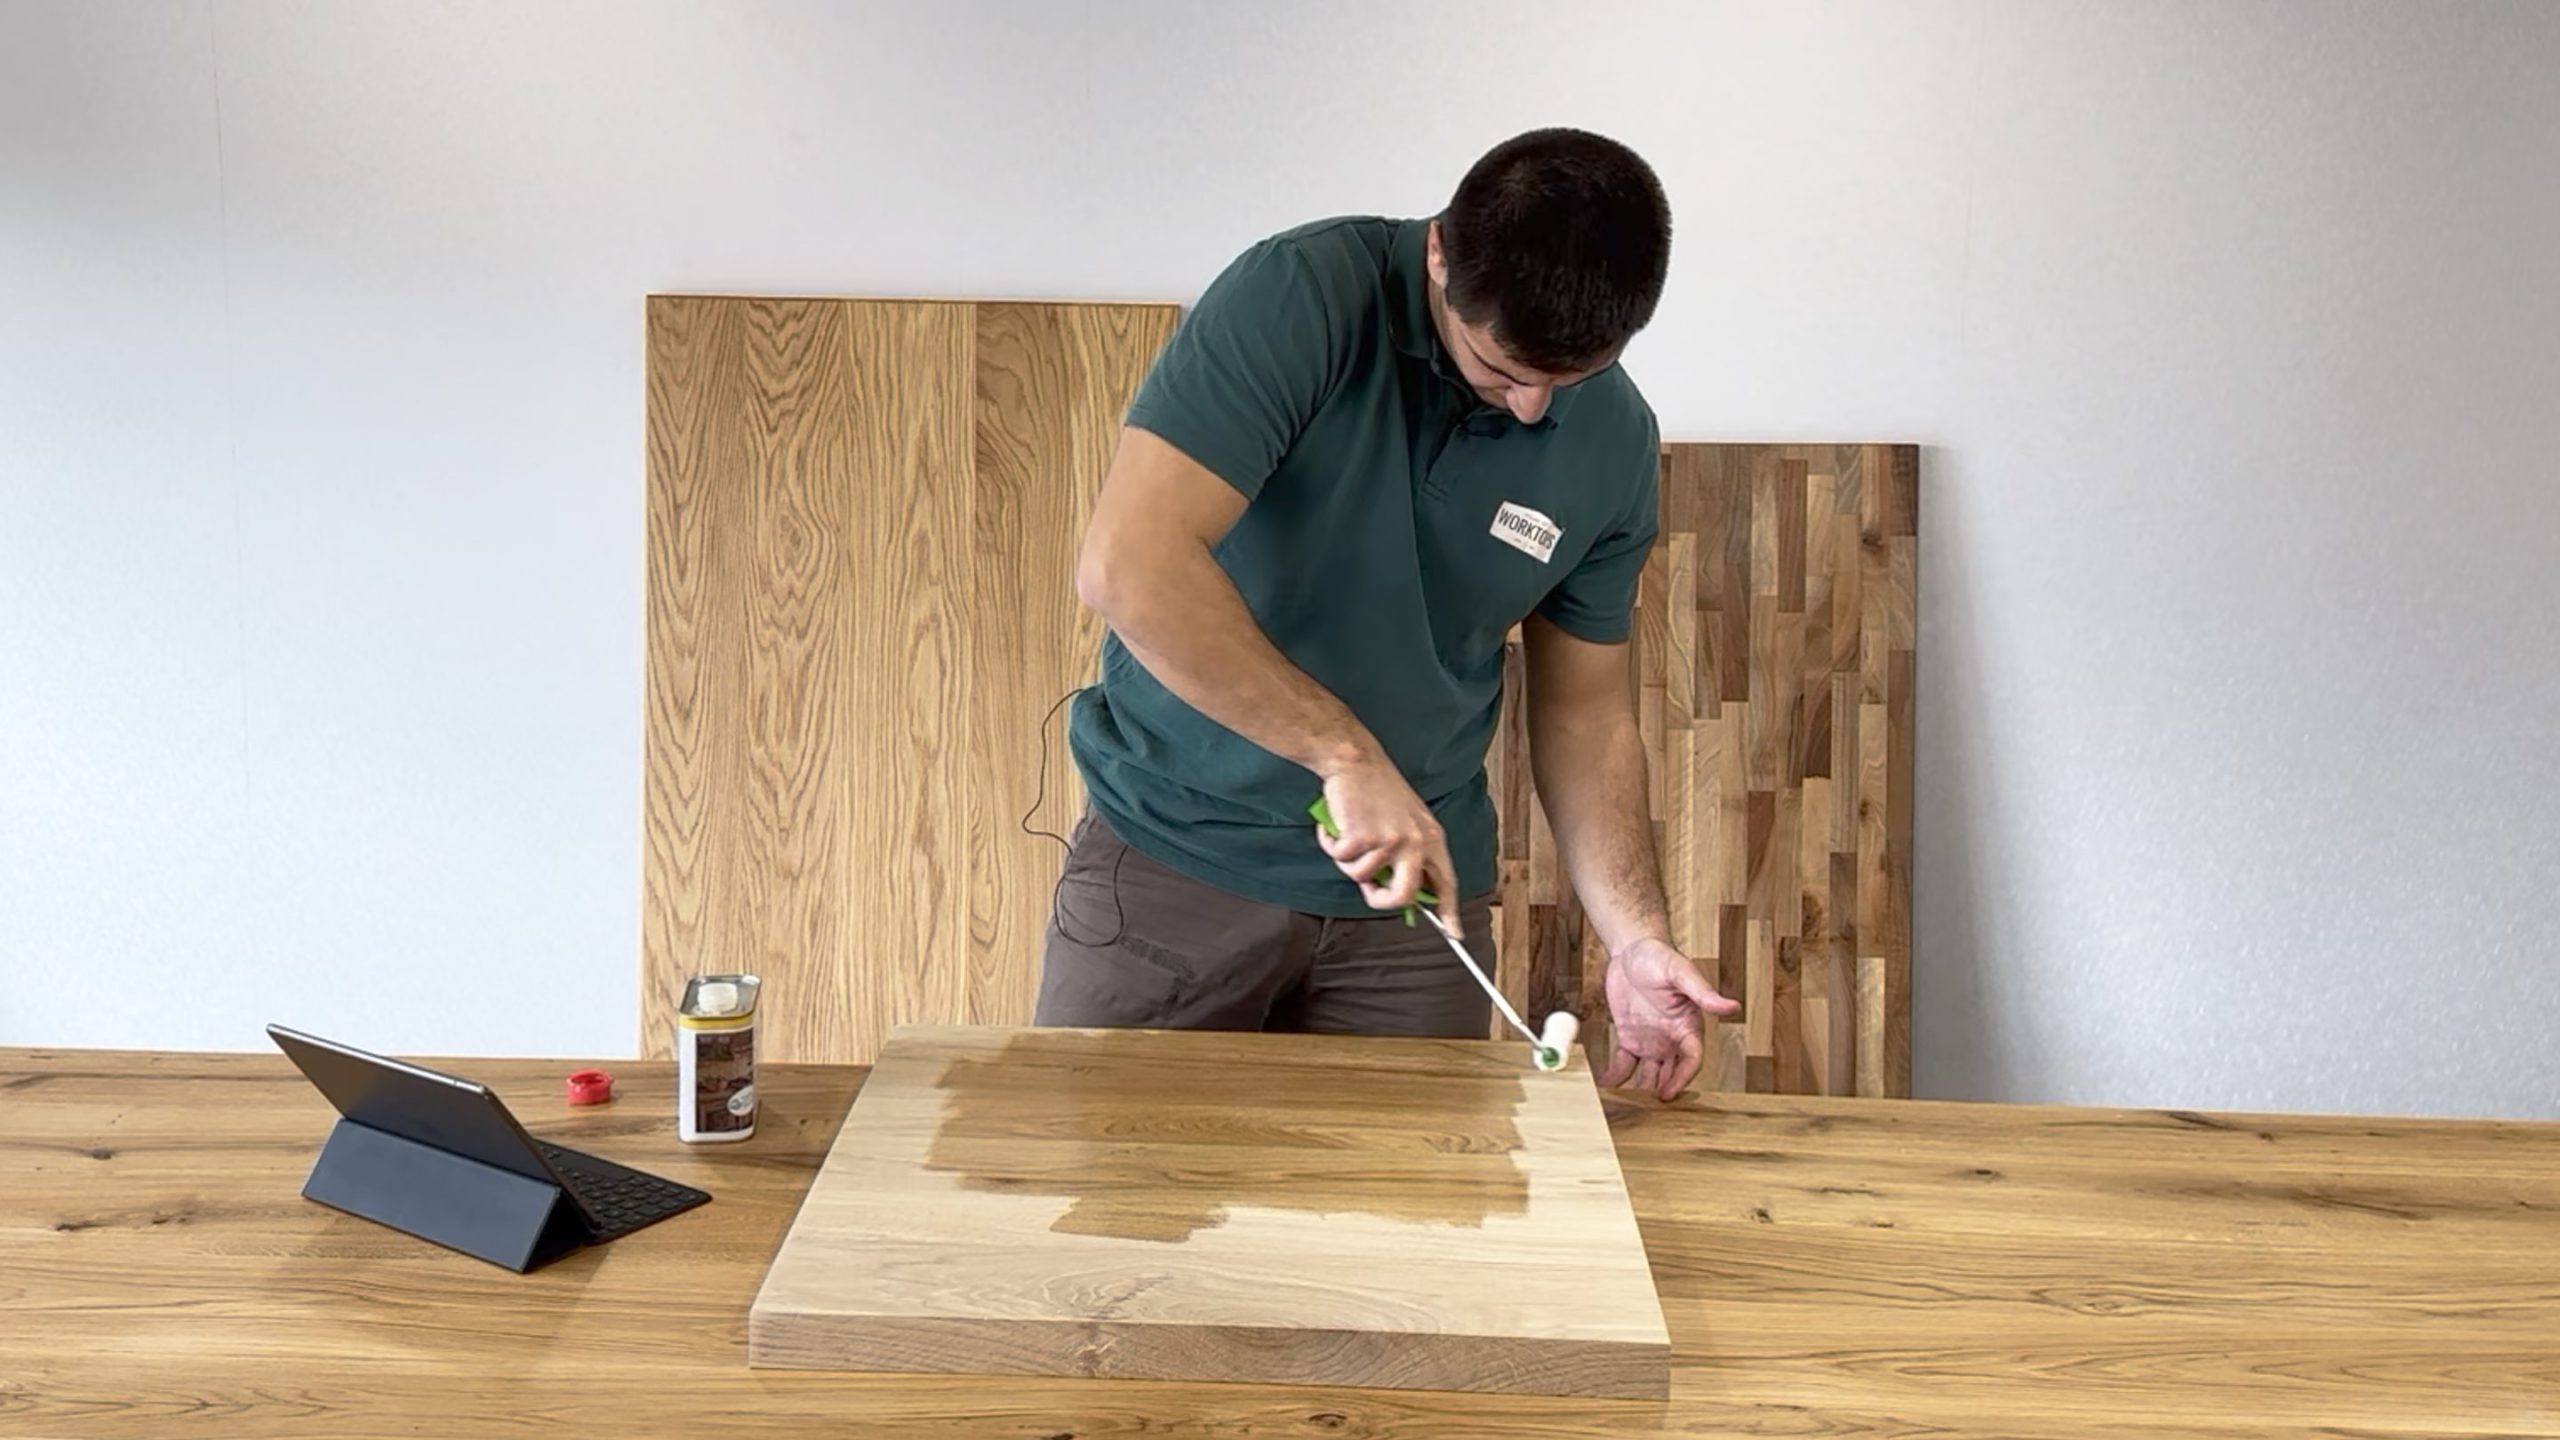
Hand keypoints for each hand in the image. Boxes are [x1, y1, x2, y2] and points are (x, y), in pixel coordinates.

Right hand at [1313, 754, 1462, 939]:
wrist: (1356, 760)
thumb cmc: (1379, 791)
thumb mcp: (1409, 822)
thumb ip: (1411, 855)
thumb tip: (1405, 893)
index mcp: (1433, 839)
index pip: (1447, 883)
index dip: (1450, 912)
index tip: (1455, 934)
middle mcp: (1416, 842)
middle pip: (1404, 896)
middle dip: (1381, 901)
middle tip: (1369, 890)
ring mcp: (1390, 841)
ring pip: (1362, 878)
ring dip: (1348, 861)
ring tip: (1348, 834)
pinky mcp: (1363, 838)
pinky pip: (1341, 860)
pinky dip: (1331, 845)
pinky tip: (1335, 827)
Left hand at [1600, 938, 1740, 1099]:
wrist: (1631, 948)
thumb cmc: (1660, 956)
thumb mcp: (1681, 972)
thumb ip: (1702, 992)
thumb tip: (1732, 1007)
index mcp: (1688, 1026)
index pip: (1691, 1059)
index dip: (1683, 1078)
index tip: (1669, 1093)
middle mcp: (1671, 1039)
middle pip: (1670, 1073)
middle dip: (1661, 1090)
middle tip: (1647, 1111)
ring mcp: (1650, 1041)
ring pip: (1648, 1074)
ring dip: (1639, 1090)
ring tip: (1625, 1106)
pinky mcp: (1629, 1038)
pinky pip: (1624, 1064)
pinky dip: (1616, 1077)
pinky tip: (1606, 1087)